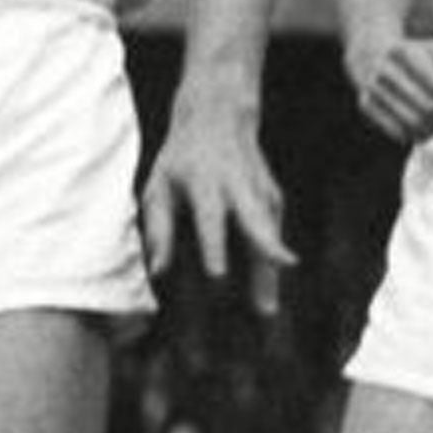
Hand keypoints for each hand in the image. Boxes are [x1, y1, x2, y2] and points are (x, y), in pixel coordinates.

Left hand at [141, 86, 295, 314]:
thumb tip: (157, 272)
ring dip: (269, 274)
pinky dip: (270, 264)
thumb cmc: (180, 160)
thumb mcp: (160, 184)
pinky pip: (273, 236)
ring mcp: (262, 192)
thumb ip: (159, 228)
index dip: (214, 246)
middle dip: (264, 254)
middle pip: (256, 224)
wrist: (218, 118)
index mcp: (205, 182)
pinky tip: (264, 295)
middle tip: (271, 286)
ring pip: (270, 236)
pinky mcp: (274, 199)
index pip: (212, 218)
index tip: (217, 276)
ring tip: (265, 313)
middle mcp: (239, 187)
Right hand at [347, 36, 432, 143]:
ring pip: (414, 123)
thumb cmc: (422, 58)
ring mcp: (372, 86)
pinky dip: (418, 136)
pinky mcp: (365, 103)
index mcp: (406, 51)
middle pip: (430, 107)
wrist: (373, 54)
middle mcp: (384, 67)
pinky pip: (399, 132)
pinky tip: (426, 129)